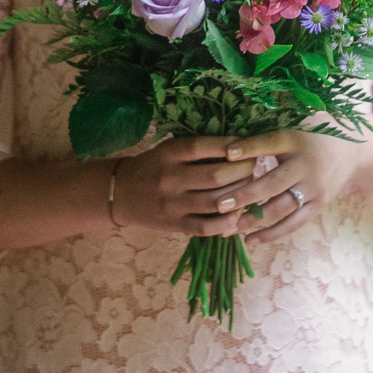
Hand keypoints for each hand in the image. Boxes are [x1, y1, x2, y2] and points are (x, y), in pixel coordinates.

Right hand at [105, 140, 284, 238]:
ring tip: (249, 188)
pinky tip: (237, 214)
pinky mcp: (175, 225)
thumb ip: (198, 149)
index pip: (205, 146)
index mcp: (169, 154)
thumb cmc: (152, 166)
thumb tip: (240, 146)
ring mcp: (173, 204)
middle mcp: (171, 178)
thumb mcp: (168, 149)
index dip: (232, 146)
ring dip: (241, 196)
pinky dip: (227, 223)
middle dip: (243, 171)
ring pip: (217, 202)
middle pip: (217, 176)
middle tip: (253, 167)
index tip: (248, 145)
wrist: (119, 193)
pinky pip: (207, 227)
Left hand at [229, 127, 358, 246]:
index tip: (226, 154)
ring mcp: (314, 187)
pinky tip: (250, 240)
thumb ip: (268, 129)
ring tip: (229, 227)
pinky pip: (294, 223)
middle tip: (219, 204)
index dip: (249, 148)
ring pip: (281, 208)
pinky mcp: (319, 204)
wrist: (353, 150)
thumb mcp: (296, 122)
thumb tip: (230, 135)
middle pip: (273, 183)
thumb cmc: (312, 133)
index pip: (271, 143)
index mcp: (297, 139)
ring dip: (254, 219)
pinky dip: (271, 234)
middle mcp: (306, 165)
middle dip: (245, 195)